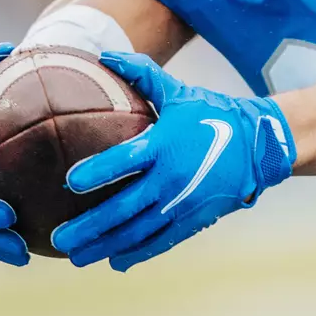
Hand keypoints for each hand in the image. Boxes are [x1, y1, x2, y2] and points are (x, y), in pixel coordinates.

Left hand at [51, 51, 293, 269]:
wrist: (257, 145)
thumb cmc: (211, 114)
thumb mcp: (177, 92)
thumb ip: (141, 74)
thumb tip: (104, 54)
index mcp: (163, 145)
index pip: (124, 160)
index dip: (97, 172)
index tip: (69, 182)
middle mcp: (171, 179)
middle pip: (123, 208)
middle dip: (89, 226)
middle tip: (58, 238)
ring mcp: (182, 204)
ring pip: (137, 232)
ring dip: (105, 246)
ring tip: (76, 256)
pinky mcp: (193, 220)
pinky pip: (160, 241)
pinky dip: (136, 253)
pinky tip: (114, 261)